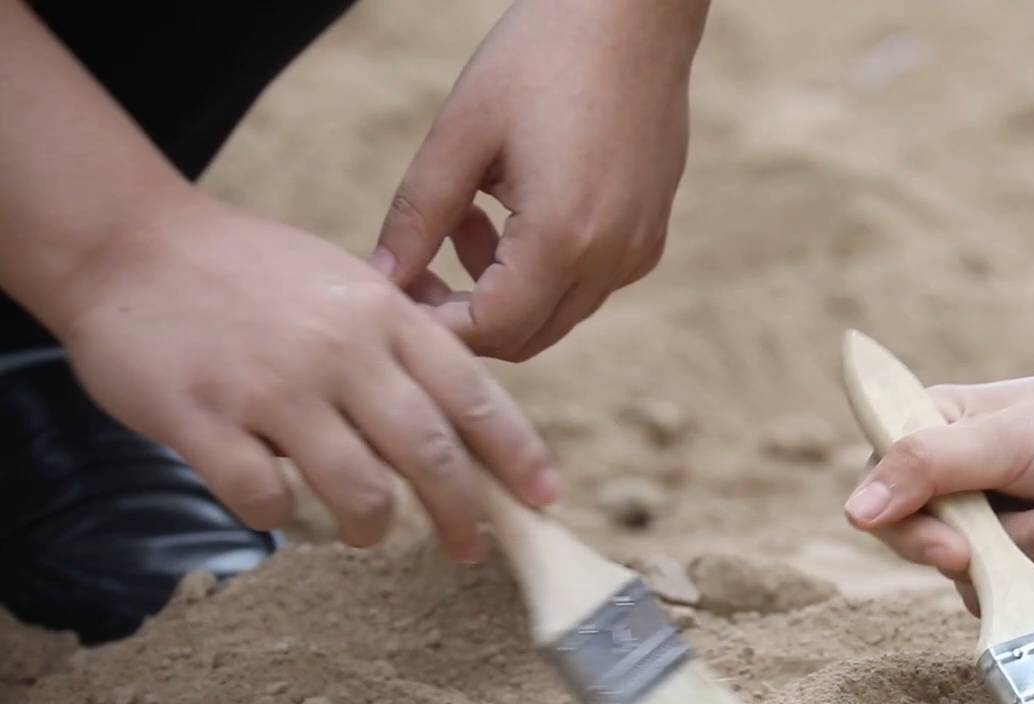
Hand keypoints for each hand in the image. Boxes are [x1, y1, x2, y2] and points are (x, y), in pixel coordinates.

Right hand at [57, 194, 555, 560]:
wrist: (125, 241)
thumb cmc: (247, 272)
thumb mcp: (344, 285)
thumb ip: (400, 345)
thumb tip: (463, 424)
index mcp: (384, 316)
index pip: (475, 397)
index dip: (518, 457)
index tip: (546, 500)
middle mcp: (340, 353)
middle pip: (431, 457)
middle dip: (462, 516)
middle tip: (469, 549)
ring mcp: (272, 388)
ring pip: (359, 491)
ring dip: (373, 527)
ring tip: (368, 530)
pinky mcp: (203, 419)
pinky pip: (266, 499)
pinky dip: (279, 516)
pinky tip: (274, 502)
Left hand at [372, 0, 707, 361]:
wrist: (634, 13)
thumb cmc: (541, 56)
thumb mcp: (460, 133)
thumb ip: (417, 216)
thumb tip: (381, 277)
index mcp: (563, 239)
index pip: (488, 330)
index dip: (433, 323)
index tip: (396, 283)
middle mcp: (611, 259)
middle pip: (525, 338)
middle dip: (464, 315)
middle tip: (420, 261)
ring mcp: (638, 251)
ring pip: (556, 315)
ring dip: (502, 289)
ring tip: (468, 216)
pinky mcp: (650, 236)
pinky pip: (588, 284)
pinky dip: (543, 270)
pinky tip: (518, 208)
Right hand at [843, 350, 1033, 612]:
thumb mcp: (1005, 440)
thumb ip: (926, 469)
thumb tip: (857, 512)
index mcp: (928, 434)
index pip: (881, 505)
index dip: (915, 538)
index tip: (961, 551)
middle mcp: (952, 483)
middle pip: (940, 553)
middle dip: (1013, 544)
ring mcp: (993, 523)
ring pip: (984, 582)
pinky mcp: (1030, 556)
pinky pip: (1023, 594)